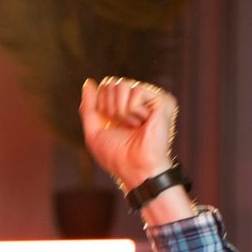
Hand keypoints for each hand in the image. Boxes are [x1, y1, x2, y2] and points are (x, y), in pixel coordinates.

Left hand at [79, 77, 177, 191]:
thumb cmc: (117, 156)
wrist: (136, 169)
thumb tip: (88, 83)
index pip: (105, 87)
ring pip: (122, 85)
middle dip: (110, 108)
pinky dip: (133, 111)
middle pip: (112, 83)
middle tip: (124, 126)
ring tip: (134, 126)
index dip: (101, 106)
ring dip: (121, 111)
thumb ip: (88, 107)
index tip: (111, 125)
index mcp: (124, 106)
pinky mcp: (162, 100)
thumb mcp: (94, 132)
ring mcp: (151, 99)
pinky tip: (144, 123)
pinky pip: (136, 91)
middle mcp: (139, 100)